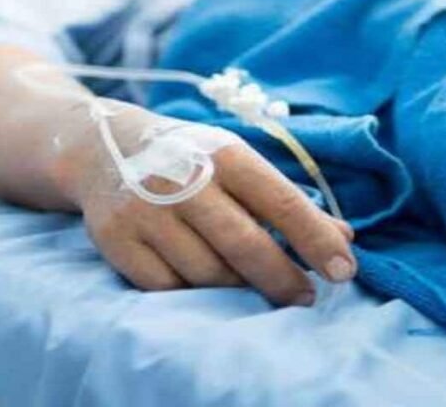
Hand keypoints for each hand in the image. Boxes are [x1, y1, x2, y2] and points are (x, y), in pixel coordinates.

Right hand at [58, 99, 355, 305]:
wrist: (101, 146)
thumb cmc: (188, 159)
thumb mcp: (237, 162)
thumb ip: (286, 200)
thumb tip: (344, 237)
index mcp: (224, 154)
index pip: (281, 202)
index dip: (316, 240)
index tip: (344, 271)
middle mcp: (182, 179)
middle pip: (245, 246)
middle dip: (283, 279)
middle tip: (304, 298)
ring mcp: (145, 211)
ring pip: (207, 273)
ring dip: (237, 288)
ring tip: (250, 286)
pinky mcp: (115, 240)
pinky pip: (166, 287)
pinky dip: (191, 293)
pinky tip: (204, 286)